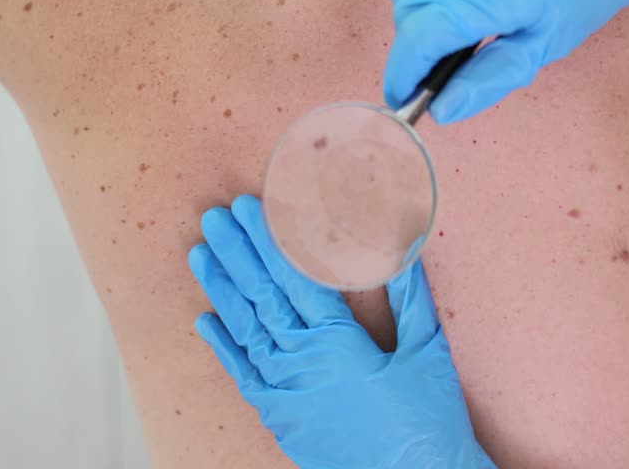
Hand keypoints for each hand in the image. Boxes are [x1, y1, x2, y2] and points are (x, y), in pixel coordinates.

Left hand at [189, 196, 494, 468]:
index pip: (294, 277)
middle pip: (262, 296)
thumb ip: (410, 297)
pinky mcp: (281, 418)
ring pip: (245, 330)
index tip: (251, 209)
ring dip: (222, 288)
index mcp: (337, 342)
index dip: (270, 240)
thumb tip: (403, 248)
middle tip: (215, 217)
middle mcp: (301, 363)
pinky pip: (243, 375)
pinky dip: (223, 345)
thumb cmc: (428, 419)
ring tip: (201, 253)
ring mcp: (285, 392)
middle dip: (238, 252)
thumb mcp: (426, 350)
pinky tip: (206, 319)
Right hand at [385, 0, 628, 123]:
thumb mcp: (542, 45)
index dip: (404, 77)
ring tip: (453, 29)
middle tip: (444, 67)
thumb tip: (442, 109)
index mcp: (476, 0)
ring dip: (416, 12)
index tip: (405, 98)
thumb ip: (487, 78)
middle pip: (405, 15)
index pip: (414, 44)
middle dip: (414, 47)